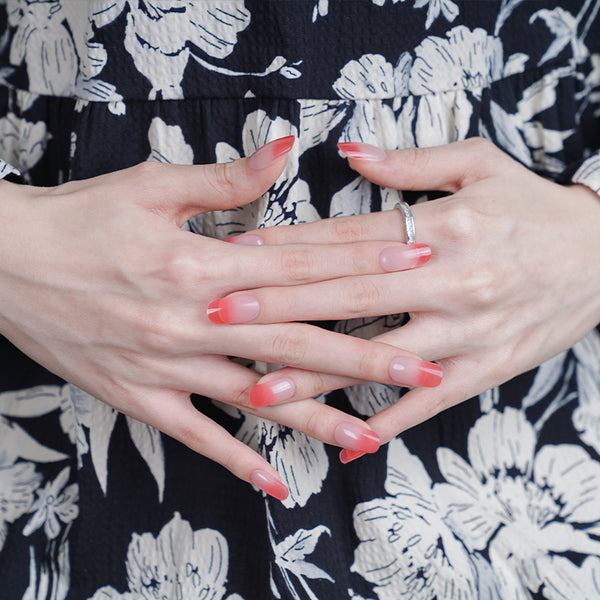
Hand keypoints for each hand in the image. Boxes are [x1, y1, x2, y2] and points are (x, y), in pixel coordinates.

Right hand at [0, 138, 438, 497]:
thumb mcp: (153, 186)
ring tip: (371, 435)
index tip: (414, 268)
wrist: (6, 262)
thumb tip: (286, 149)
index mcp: (202, 262)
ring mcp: (169, 365)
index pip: (301, 267)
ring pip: (257, 396)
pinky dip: (238, 460)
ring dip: (317, 417)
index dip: (362, 266)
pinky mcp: (141, 396)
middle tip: (425, 365)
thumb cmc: (82, 219)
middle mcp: (194, 319)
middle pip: (297, 338)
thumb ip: (228, 179)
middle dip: (367, 354)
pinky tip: (279, 483)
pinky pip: (199, 436)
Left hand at [221, 138, 599, 455]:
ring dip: (316, 376)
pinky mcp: (486, 369)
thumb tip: (347, 151)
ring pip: (377, 358)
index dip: (286, 247)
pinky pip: (428, 402)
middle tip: (219, 318)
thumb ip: (409, 164)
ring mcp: (466, 331)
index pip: (346, 239)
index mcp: (441, 228)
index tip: (235, 257)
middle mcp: (449, 281)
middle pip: (347, 297)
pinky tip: (346, 441)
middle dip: (278, 310)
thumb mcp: (480, 166)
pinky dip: (386, 422)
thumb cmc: (535, 207)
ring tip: (260, 390)